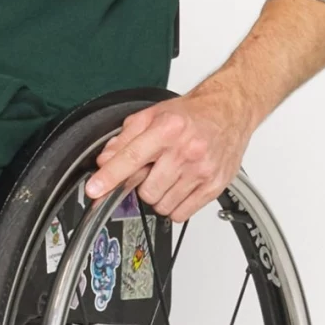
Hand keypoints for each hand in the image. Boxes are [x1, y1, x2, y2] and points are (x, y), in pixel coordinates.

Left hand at [84, 86, 256, 223]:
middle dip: (142, 185)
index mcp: (168, 129)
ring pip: (162, 205)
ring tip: (168, 176)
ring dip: (158, 196)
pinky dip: (175, 206)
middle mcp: (187, 150)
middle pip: (147, 190)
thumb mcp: (153, 115)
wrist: (229, 111)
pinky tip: (179, 187)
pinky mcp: (214, 186)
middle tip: (151, 171)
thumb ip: (125, 138)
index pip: (131, 158)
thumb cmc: (193, 114)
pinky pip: (182, 214)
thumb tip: (106, 160)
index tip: (95, 189)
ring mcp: (202, 170)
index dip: (109, 177)